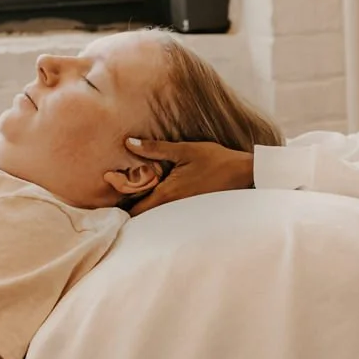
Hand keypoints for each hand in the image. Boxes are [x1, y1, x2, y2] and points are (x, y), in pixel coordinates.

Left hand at [123, 139, 254, 214]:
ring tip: (136, 192)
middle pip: (142, 216)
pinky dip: (158, 207)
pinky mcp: (191, 213)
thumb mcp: (184, 150)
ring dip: (144, 206)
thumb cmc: (216, 160)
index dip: (120, 204)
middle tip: (121, 191)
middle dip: (130, 206)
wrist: (244, 174)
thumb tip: (129, 142)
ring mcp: (183, 213)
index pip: (134, 211)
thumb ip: (155, 148)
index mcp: (167, 195)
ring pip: (155, 216)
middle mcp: (172, 208)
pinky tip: (158, 194)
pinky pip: (168, 213)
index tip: (114, 191)